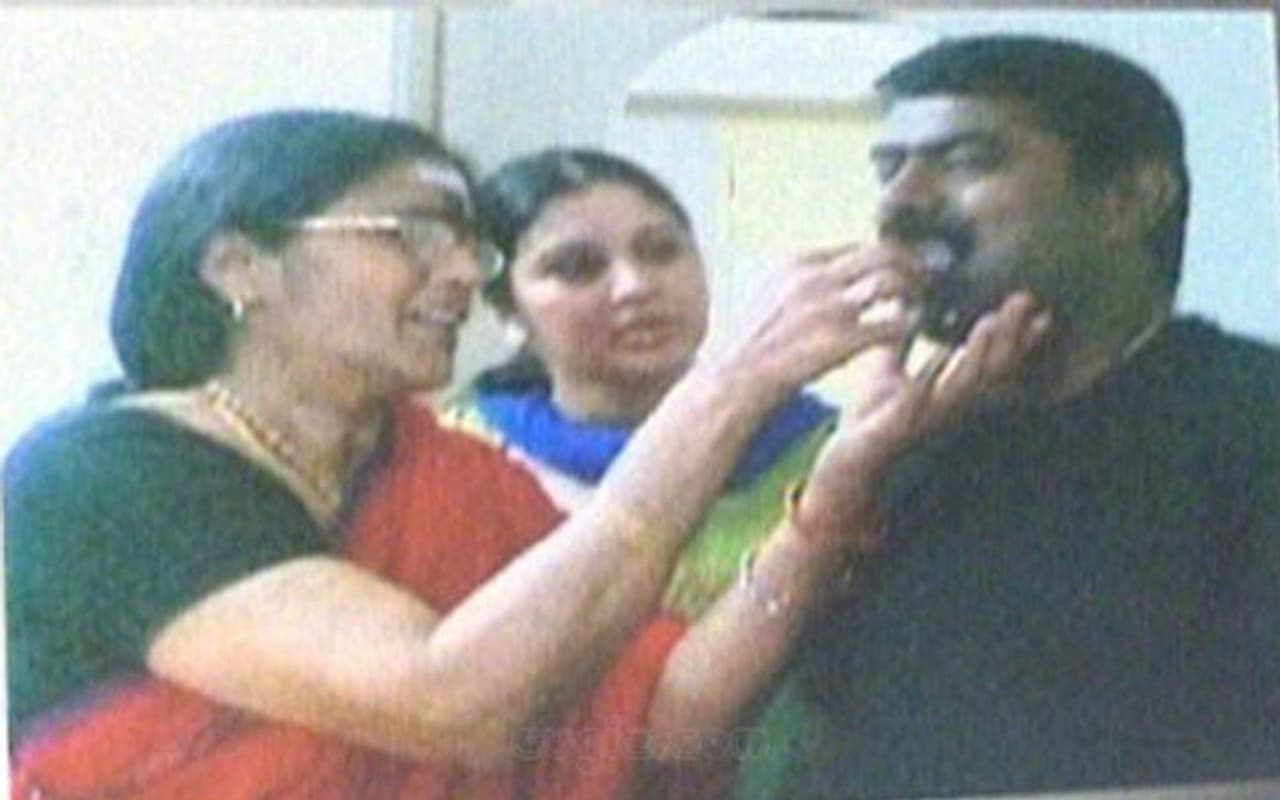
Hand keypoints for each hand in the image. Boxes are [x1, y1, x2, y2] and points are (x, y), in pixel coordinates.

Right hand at [708, 243, 923, 403]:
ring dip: (916, 291)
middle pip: (882, 253)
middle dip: (911, 263)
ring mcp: (830, 309)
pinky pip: (893, 324)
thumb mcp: (767, 300)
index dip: (885, 256)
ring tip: (924, 302)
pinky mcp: (842, 341)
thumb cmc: (748, 352)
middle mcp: (815, 279)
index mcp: (796, 264)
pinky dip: (910, 326)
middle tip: (929, 276)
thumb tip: (818, 283)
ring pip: (893, 282)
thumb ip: (797, 286)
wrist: (732, 384)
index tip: (899, 266)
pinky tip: (914, 332)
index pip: (857, 246)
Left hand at [794, 291, 1051, 549]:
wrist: (844, 465)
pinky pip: (918, 403)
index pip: (992, 360)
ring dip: (979, 355)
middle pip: (989, 371)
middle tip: (1024, 301)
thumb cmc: (869, 421)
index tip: (1039, 309)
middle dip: (1009, 337)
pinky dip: (930, 381)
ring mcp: (925, 419)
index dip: (1017, 338)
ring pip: (963, 386)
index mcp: (949, 392)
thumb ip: (900, 342)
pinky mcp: (898, 428)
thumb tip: (904, 305)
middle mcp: (947, 407)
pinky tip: (940, 359)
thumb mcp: (886, 372)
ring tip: (989, 323)